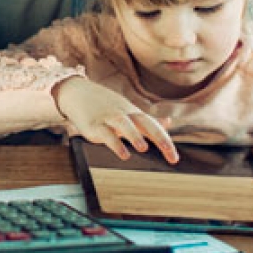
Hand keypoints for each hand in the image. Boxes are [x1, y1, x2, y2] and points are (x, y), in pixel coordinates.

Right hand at [53, 77, 176, 162]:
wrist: (78, 93)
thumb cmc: (105, 104)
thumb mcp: (129, 111)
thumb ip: (148, 120)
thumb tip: (169, 122)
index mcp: (134, 113)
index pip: (154, 126)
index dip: (166, 141)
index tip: (174, 158)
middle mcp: (124, 114)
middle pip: (145, 123)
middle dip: (159, 137)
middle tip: (170, 153)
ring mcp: (109, 118)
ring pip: (124, 124)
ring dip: (134, 136)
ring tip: (144, 148)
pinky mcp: (95, 125)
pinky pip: (106, 134)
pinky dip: (115, 144)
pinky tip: (123, 154)